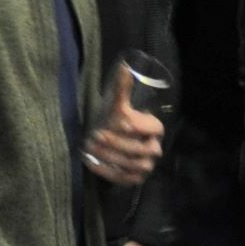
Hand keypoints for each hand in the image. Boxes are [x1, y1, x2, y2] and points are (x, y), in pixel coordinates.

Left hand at [82, 62, 166, 185]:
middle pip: (141, 150)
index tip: (120, 120)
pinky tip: (89, 161)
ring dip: (110, 157)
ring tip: (90, 146)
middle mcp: (153, 149)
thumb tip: (124, 66)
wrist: (113, 141)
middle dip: (119, 143)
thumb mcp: (119, 105)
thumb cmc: (118, 120)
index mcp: (155, 130)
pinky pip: (122, 178)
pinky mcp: (132, 178)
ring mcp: (144, 166)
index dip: (139, 125)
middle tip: (97, 134)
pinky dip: (106, 171)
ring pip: (132, 165)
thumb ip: (122, 89)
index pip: (155, 128)